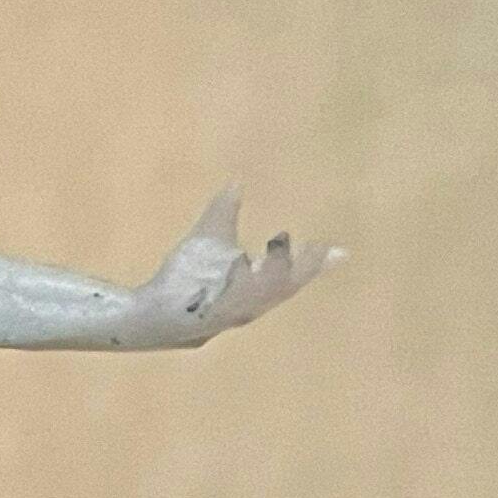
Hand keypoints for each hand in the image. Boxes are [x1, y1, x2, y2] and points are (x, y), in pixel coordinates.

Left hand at [132, 184, 340, 345]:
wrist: (156, 312)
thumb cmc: (187, 276)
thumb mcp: (210, 237)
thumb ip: (226, 210)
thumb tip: (236, 181)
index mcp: (258, 287)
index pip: (293, 275)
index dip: (315, 262)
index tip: (340, 251)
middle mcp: (251, 303)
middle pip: (283, 287)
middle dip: (302, 269)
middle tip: (320, 250)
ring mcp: (231, 312)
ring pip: (259, 296)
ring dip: (271, 274)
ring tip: (282, 247)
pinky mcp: (209, 315)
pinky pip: (228, 300)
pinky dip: (235, 285)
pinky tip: (243, 262)